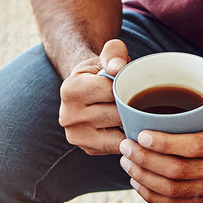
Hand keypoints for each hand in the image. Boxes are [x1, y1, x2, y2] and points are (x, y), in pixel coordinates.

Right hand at [58, 39, 128, 154]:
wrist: (88, 90)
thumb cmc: (102, 70)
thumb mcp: (108, 54)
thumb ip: (114, 53)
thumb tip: (117, 68)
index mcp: (70, 90)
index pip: (111, 91)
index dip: (126, 86)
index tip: (126, 83)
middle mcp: (68, 116)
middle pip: (117, 114)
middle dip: (131, 106)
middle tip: (135, 99)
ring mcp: (76, 136)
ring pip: (120, 132)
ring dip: (132, 123)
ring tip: (132, 112)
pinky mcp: (88, 149)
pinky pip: (119, 146)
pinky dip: (128, 136)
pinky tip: (128, 126)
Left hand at [120, 83, 202, 202]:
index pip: (195, 146)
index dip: (165, 143)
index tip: (141, 135)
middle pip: (179, 172)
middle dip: (146, 160)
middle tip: (126, 146)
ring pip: (174, 191)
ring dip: (145, 178)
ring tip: (126, 160)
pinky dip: (152, 195)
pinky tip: (137, 181)